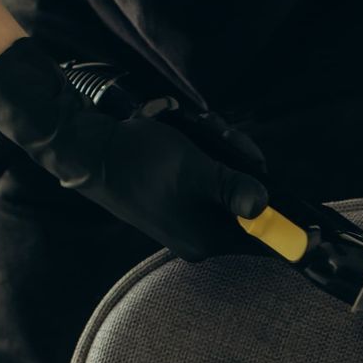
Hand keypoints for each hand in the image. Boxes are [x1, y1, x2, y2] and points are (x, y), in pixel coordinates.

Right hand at [0, 38, 268, 260]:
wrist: (89, 151)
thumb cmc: (140, 163)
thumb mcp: (197, 171)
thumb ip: (235, 188)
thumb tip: (266, 207)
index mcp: (207, 238)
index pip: (259, 230)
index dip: (273, 201)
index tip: (272, 174)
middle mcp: (198, 232)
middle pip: (242, 195)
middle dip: (236, 157)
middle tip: (223, 132)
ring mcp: (185, 212)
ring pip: (221, 176)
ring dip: (216, 145)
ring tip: (196, 124)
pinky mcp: (173, 194)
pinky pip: (200, 171)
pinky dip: (196, 147)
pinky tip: (180, 128)